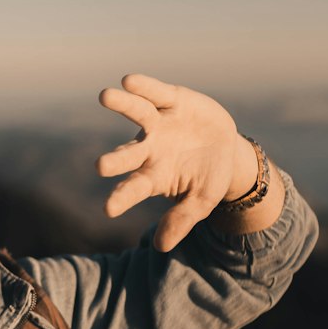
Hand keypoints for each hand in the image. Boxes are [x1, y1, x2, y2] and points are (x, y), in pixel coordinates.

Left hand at [96, 74, 251, 251]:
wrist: (227, 149)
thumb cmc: (207, 179)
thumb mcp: (200, 202)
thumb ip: (180, 220)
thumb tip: (159, 247)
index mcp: (153, 176)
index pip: (133, 189)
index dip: (122, 197)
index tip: (109, 209)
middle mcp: (150, 149)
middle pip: (129, 153)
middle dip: (117, 159)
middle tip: (101, 166)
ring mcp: (158, 123)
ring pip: (136, 114)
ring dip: (122, 105)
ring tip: (105, 96)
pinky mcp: (171, 101)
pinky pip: (155, 93)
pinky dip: (143, 87)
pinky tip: (129, 81)